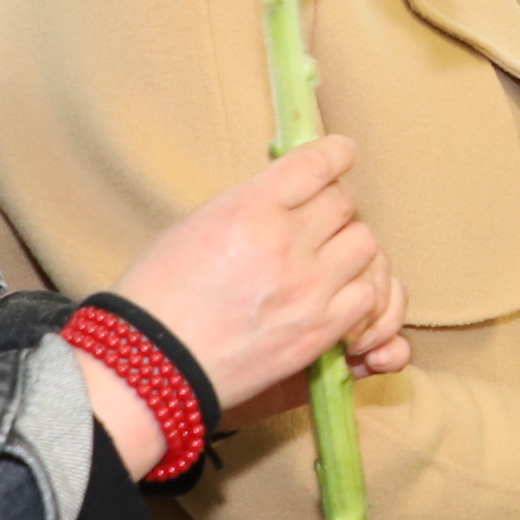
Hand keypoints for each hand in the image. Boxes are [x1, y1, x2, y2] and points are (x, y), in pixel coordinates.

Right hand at [113, 138, 406, 424]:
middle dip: (335, 206)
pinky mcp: (319, 331)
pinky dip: (359, 292)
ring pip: (365, 246)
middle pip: (346, 203)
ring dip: (350, 248)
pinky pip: (367, 297)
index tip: (341, 155)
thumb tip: (290, 193)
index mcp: (250, 208)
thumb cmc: (159, 294)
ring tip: (330, 260)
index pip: (318, 164)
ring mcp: (308, 289)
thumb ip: (251, 204)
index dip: (336, 155)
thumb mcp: (197, 225)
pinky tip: (338, 297)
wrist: (152, 365)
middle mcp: (286, 242)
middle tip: (322, 219)